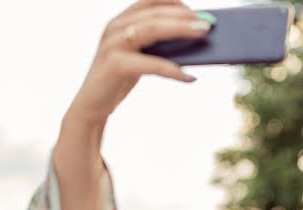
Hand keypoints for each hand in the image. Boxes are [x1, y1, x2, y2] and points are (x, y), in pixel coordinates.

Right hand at [65, 0, 211, 127]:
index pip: (149, 1)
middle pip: (155, 14)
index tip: (197, 11)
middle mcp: (115, 27)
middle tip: (209, 24)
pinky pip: (150, 64)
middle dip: (184, 16)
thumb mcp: (140, 57)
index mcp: (121, 21)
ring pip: (152, 30)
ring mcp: (113, 44)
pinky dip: (172, 69)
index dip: (174, 2)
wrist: (93, 105)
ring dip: (181, 30)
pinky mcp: (115, 64)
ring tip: (204, 35)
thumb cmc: (119, 79)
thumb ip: (158, 46)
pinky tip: (189, 77)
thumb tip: (195, 41)